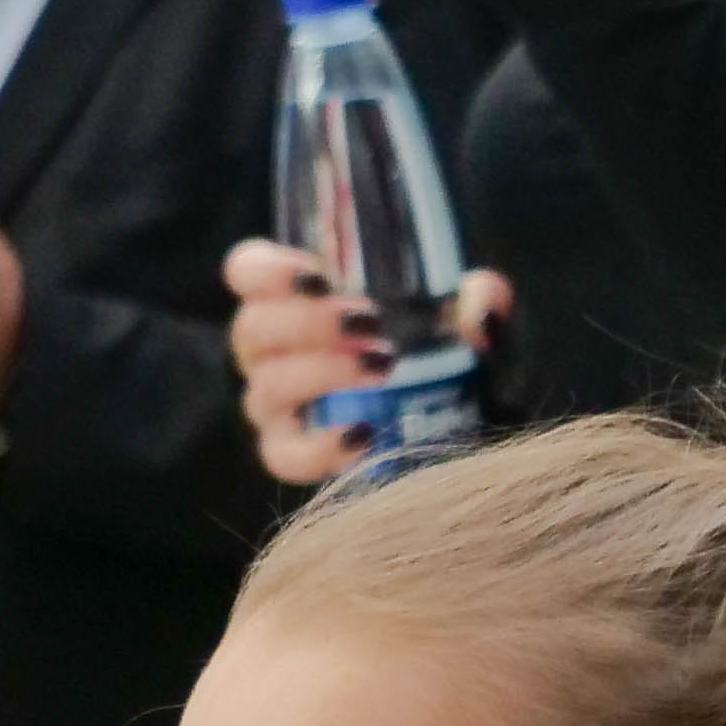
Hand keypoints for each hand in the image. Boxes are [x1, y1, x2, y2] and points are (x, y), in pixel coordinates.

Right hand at [223, 239, 509, 486]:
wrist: (461, 431)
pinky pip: (283, 455)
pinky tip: (365, 434)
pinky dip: (319, 446)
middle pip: (252, 330)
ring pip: (265, 388)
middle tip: (371, 322)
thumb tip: (479, 304)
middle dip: (308, 323)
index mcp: (294, 300)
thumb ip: (479, 303)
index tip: (319, 276)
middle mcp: (271, 351)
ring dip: (320, 373)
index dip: (267, 270)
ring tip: (382, 366)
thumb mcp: (471, 324)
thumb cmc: (446, 360)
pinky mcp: (290, 455)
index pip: (246, 271)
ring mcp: (276, 407)